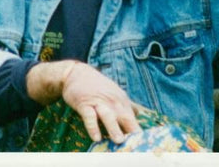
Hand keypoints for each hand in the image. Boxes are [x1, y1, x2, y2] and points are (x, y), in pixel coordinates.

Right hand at [26, 60, 140, 142]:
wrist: (75, 73)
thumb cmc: (96, 85)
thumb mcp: (114, 92)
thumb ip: (125, 104)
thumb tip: (139, 114)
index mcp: (122, 100)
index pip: (133, 118)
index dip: (137, 132)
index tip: (142, 144)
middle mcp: (113, 101)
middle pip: (125, 117)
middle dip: (131, 131)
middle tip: (136, 145)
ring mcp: (98, 102)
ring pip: (108, 116)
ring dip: (114, 128)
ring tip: (119, 141)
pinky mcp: (84, 103)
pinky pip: (89, 116)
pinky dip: (93, 127)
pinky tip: (96, 138)